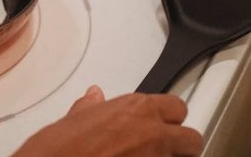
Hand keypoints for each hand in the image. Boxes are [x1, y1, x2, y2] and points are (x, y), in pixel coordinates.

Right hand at [13, 86, 203, 155]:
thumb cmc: (58, 150)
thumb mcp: (71, 121)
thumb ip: (91, 109)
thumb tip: (94, 99)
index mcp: (135, 109)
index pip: (176, 107)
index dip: (169, 117)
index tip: (161, 122)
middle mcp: (153, 134)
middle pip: (192, 139)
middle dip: (181, 144)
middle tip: (163, 148)